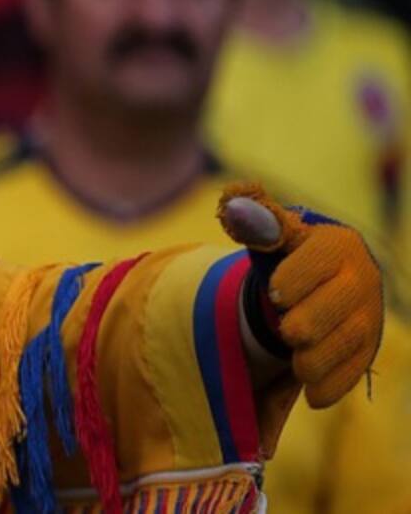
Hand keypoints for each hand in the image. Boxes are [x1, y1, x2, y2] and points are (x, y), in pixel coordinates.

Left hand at [218, 184, 383, 407]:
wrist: (318, 281)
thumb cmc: (287, 254)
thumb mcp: (272, 235)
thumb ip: (255, 223)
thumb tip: (231, 204)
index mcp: (337, 244)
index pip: (321, 259)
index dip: (295, 279)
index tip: (275, 292)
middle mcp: (361, 278)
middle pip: (336, 308)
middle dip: (305, 324)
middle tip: (285, 329)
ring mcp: (368, 316)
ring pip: (346, 343)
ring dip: (314, 359)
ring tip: (294, 357)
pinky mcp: (367, 348)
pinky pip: (354, 372)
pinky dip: (331, 387)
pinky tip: (311, 394)